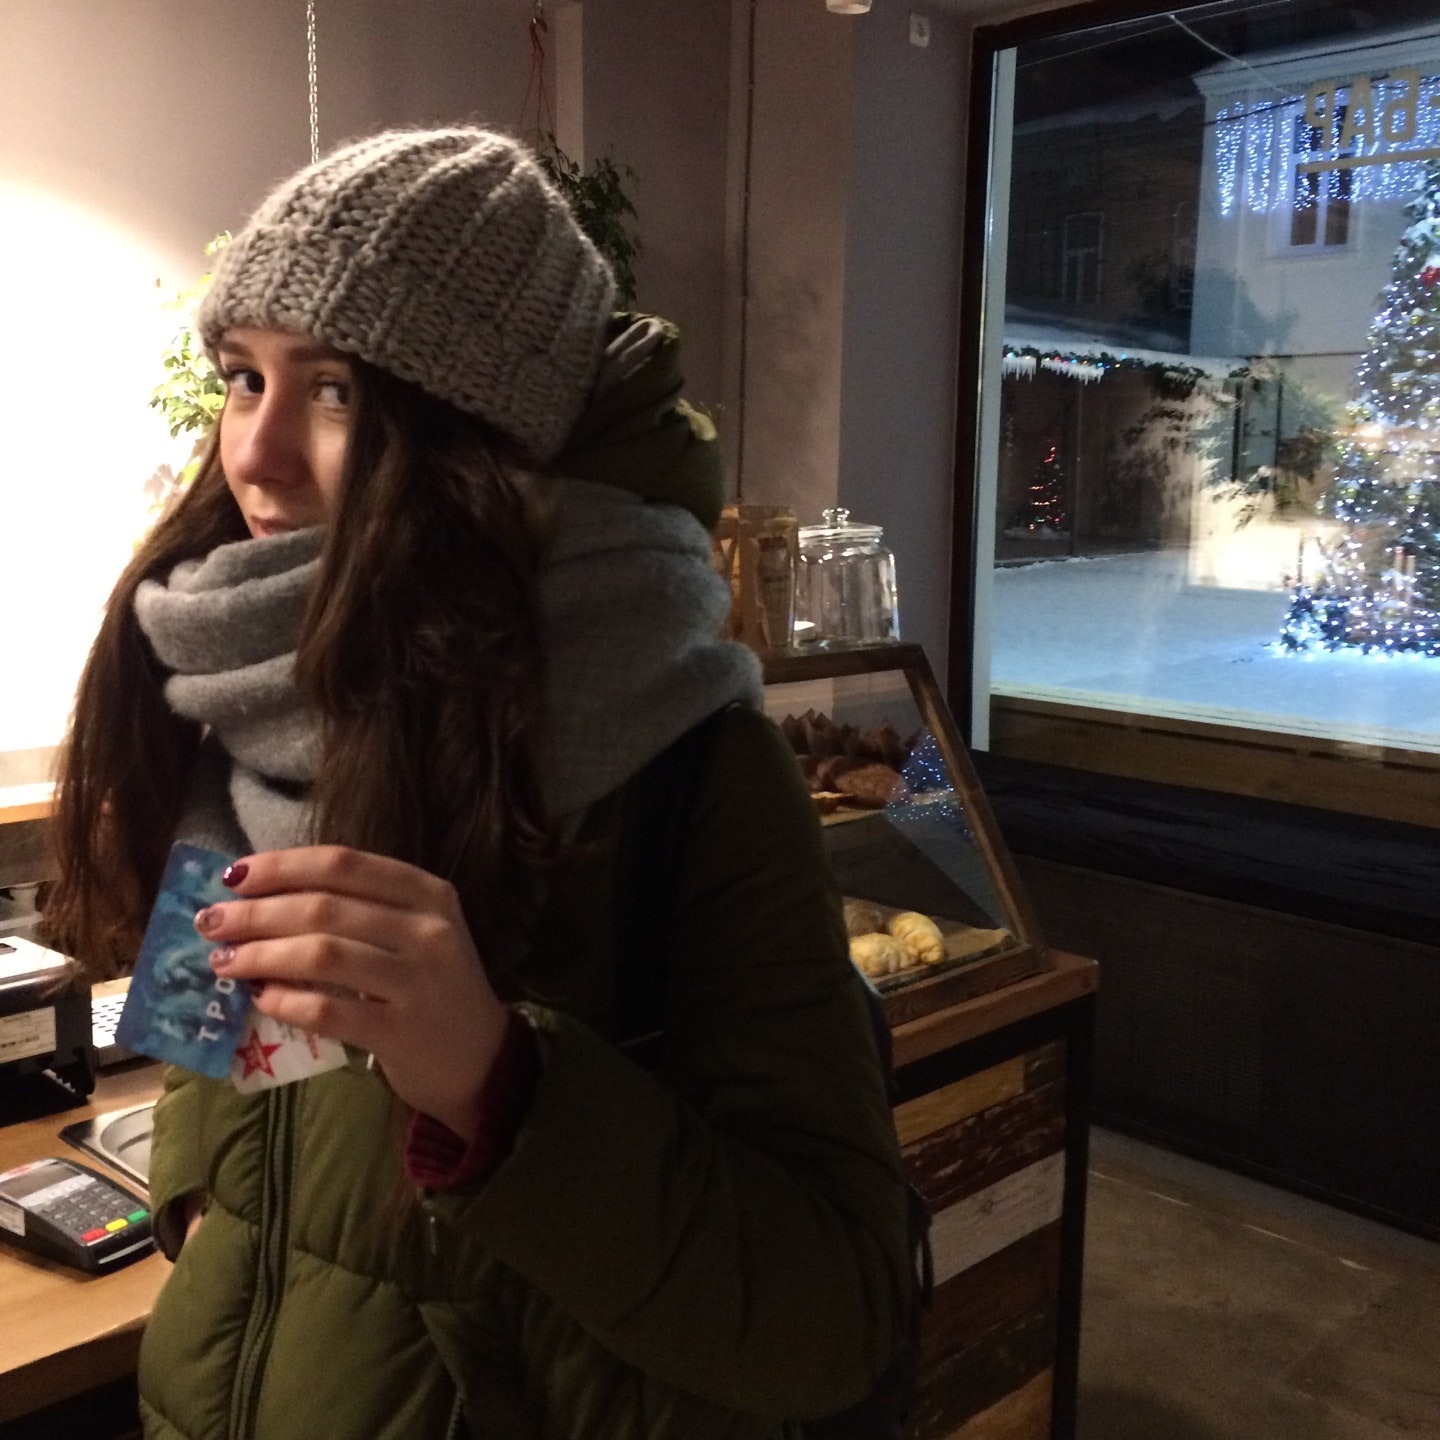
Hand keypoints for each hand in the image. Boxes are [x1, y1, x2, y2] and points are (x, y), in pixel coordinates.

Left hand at [197, 846, 508, 1138]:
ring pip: (322, 953)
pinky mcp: (402, 1031)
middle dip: (257, 912)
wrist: (481, 1057)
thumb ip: (358, 909)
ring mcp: (418, 980)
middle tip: (212, 922)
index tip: (232, 876)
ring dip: (262, 955)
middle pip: (325, 906)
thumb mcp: (413, 932)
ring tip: (225, 962)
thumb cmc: (432, 987)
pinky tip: (260, 1000)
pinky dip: (285, 1002)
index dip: (282, 866)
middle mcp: (428, 929)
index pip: (344, 864)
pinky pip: (328, 1010)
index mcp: (428, 892)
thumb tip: (262, 898)